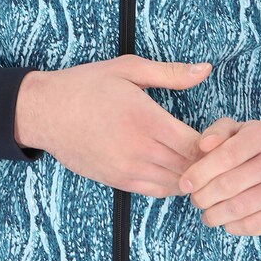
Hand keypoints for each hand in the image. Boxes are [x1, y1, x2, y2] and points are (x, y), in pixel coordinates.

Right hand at [16, 55, 212, 196]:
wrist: (45, 112)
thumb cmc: (86, 86)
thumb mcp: (128, 69)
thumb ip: (170, 73)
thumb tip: (205, 69)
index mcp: (146, 119)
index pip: (196, 144)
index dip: (213, 143)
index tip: (216, 134)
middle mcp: (139, 149)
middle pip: (190, 167)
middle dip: (207, 161)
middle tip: (214, 150)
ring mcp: (127, 169)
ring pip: (175, 183)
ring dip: (190, 174)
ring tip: (196, 161)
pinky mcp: (117, 181)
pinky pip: (155, 191)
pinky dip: (171, 183)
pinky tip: (174, 168)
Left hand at [179, 118, 260, 234]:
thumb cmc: (256, 152)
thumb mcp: (239, 133)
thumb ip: (218, 132)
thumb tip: (203, 145)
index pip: (226, 154)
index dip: (200, 172)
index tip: (185, 184)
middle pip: (228, 184)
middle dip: (203, 196)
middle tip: (196, 200)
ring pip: (238, 208)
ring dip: (214, 214)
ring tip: (207, 213)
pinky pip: (251, 225)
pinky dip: (232, 226)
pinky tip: (227, 221)